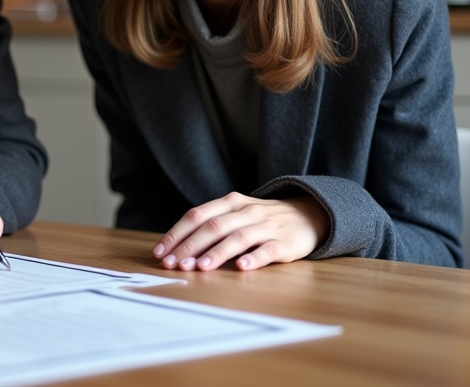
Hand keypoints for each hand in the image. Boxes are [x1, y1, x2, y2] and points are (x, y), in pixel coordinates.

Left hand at [153, 192, 329, 271]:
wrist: (308, 214)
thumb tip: (176, 248)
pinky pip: (268, 250)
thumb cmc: (262, 219)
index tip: (161, 252)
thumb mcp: (236, 213)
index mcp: (230, 202)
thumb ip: (211, 225)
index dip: (177, 233)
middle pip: (213, 226)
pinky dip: (254, 258)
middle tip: (174, 264)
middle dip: (190, 246)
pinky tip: (241, 267)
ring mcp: (267, 226)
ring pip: (238, 237)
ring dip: (217, 253)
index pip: (197, 215)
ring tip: (201, 267)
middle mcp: (246, 211)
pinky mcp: (285, 243)